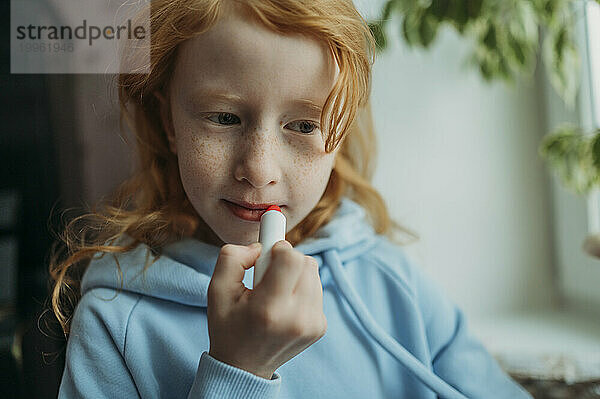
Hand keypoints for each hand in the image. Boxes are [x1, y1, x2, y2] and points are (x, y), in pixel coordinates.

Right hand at [207, 240, 326, 378]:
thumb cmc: (228, 326)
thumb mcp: (217, 289)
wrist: (243, 366)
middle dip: (287, 260)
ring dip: (296, 274)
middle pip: (306, 263)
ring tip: (275, 291)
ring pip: (314, 274)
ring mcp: (311, 325)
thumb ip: (233, 257)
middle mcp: (295, 318)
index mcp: (268, 309)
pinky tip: (284, 304)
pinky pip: (317, 289)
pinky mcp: (319, 327)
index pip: (292, 259)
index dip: (279, 249)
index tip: (267, 255)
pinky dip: (302, 289)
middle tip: (268, 274)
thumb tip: (260, 246)